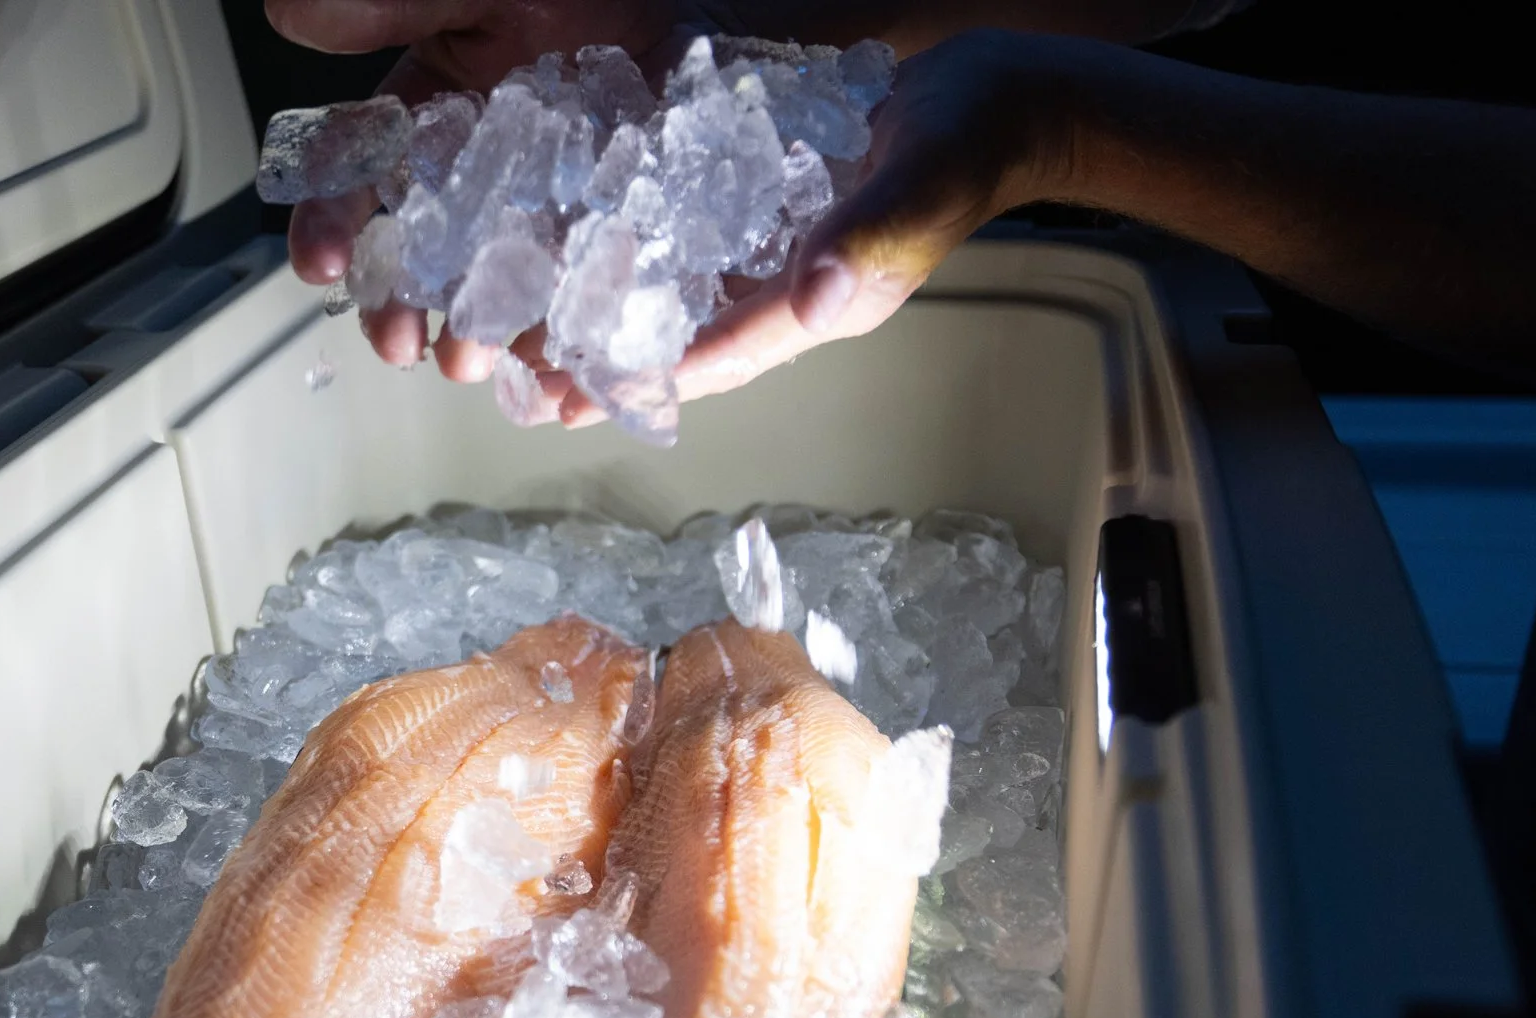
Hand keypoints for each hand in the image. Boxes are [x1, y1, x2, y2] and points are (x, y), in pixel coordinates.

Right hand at [266, 0, 704, 378]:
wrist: (702, 2)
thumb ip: (391, 5)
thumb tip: (290, 15)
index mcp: (432, 115)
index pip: (362, 173)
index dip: (330, 219)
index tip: (317, 263)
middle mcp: (484, 174)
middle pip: (424, 250)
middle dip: (399, 302)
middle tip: (395, 343)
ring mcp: (551, 211)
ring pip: (500, 284)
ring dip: (478, 331)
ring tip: (471, 360)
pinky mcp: (617, 238)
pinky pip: (588, 295)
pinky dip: (568, 335)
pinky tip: (557, 368)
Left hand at [553, 29, 1073, 425]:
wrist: (998, 100)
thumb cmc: (975, 139)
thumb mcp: (928, 180)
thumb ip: (872, 236)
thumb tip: (812, 298)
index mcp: (833, 301)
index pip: (733, 348)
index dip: (659, 374)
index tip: (591, 399)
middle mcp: (796, 289)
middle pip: (693, 342)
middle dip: (617, 369)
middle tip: (536, 394)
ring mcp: (782, 255)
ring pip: (685, 301)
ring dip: (615, 322)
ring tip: (538, 341)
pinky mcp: (772, 211)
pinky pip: (697, 246)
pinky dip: (640, 256)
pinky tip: (587, 253)